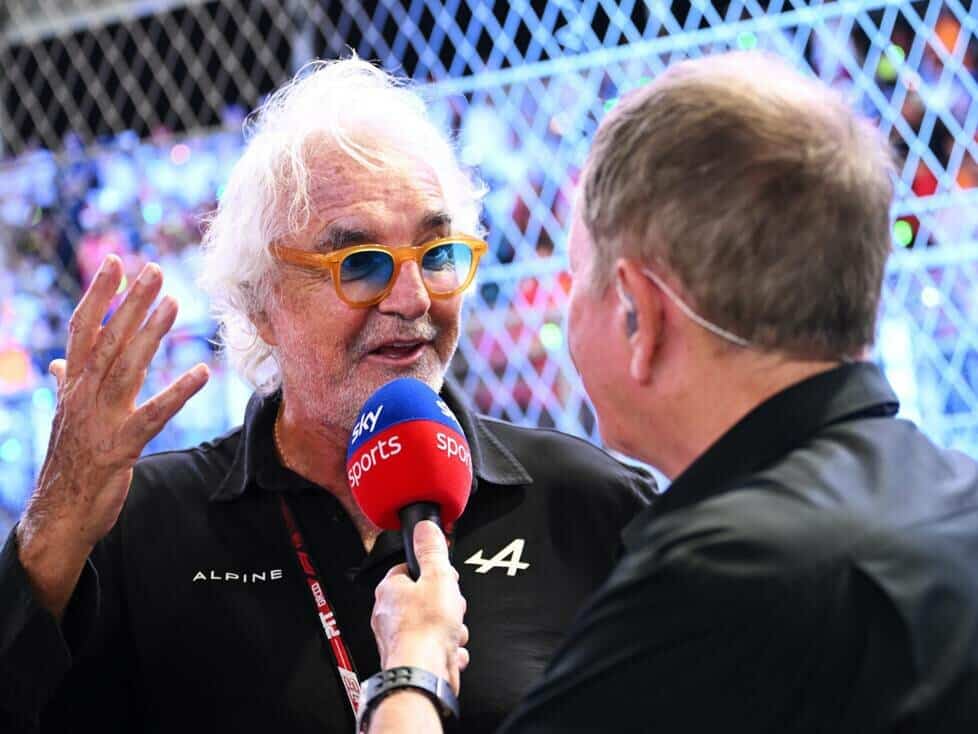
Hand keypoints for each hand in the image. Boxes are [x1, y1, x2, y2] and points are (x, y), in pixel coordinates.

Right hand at [16, 256, 208, 616]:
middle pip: (108, 339)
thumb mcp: (66, 418)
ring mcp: (100, 420)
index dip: (100, 294)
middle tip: (155, 269)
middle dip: (131, 302)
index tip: (117, 261)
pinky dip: (177, 393)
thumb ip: (66, 385)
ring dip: (151, 335)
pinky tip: (201, 374)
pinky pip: (153, 415)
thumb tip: (59, 362)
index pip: (83, 329)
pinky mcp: (121, 447)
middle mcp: (83, 396)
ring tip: (174, 304)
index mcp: (72, 385)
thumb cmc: (68, 463)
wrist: (59, 517)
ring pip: (127, 368)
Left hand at [371, 521, 468, 693]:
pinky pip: (433, 647)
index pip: (409, 569)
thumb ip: (433, 550)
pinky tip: (450, 649)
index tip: (445, 577)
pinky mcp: (409, 658)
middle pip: (424, 598)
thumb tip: (425, 528)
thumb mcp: (438, 577)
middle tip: (450, 607)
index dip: (433, 572)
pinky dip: (445, 649)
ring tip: (451, 631)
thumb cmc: (426, 629)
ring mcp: (397, 638)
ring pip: (431, 624)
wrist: (423, 674)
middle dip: (445, 604)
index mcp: (389, 589)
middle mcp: (387, 613)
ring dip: (449, 628)